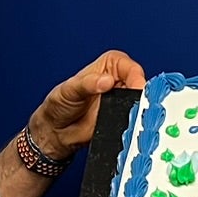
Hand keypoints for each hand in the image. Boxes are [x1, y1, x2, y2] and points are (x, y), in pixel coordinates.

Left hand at [26, 49, 145, 154]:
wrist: (56, 131)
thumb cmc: (60, 104)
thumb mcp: (69, 89)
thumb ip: (88, 84)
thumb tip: (107, 80)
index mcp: (109, 65)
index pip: (130, 67)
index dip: (136, 77)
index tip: (137, 88)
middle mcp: (119, 81)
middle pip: (140, 85)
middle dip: (141, 94)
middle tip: (137, 104)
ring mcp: (122, 100)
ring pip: (140, 103)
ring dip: (139, 109)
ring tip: (131, 115)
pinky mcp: (123, 118)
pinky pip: (135, 119)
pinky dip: (135, 123)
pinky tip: (129, 125)